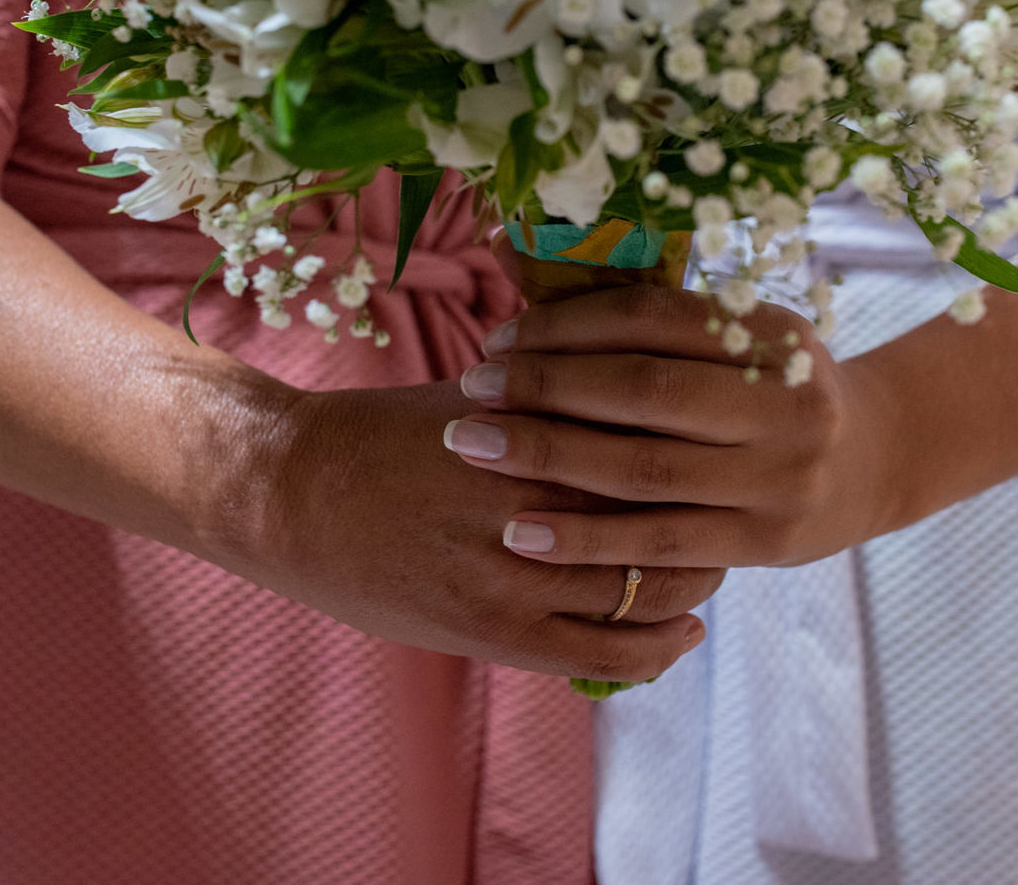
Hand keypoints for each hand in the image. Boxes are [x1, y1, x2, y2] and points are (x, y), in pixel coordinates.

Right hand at [186, 376, 721, 683]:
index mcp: (529, 434)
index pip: (651, 446)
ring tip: (708, 566)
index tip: (718, 447)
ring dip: (690, 579)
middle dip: (707, 516)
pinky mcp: (492, 632)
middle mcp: (530, 505)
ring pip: (643, 588)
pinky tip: (682, 632)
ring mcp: (513, 577)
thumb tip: (632, 361)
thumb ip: (554, 391)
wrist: (290, 496)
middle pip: (661, 517)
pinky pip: (602, 655)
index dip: (698, 451)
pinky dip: (655, 647)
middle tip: (727, 506)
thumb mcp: (475, 391)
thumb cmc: (383, 434)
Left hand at [442, 284, 896, 570]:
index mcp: (771, 334)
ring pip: (643, 469)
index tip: (500, 336)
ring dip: (547, 457)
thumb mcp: (735, 335)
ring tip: (472, 447)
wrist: (870, 464)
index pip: (653, 318)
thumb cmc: (767, 387)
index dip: (568, 323)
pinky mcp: (763, 543)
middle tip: (472, 387)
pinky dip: (585, 541)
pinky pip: (660, 542)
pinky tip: (520, 533)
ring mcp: (778, 478)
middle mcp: (783, 403)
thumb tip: (512, 251)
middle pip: (643, 391)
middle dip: (545, 387)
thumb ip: (643, 314)